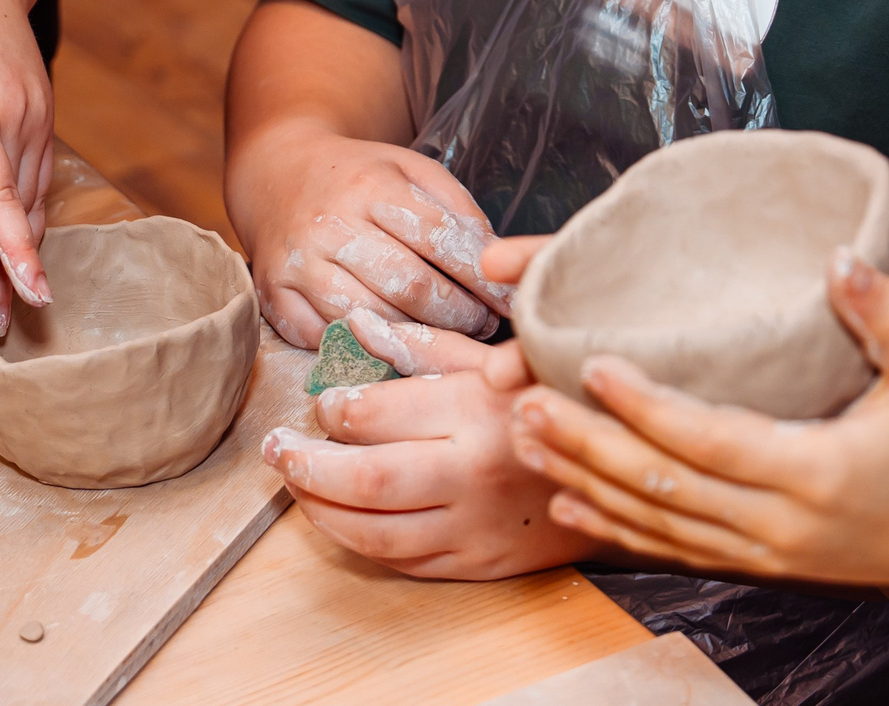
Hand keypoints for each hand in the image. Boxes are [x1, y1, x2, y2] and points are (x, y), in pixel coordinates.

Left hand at [0, 0, 54, 348]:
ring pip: (30, 206)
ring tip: (0, 314)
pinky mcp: (35, 121)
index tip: (29, 296)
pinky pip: (34, 186)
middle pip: (13, 217)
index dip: (10, 250)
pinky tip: (13, 254)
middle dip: (3, 282)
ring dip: (16, 261)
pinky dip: (23, 226)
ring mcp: (33, 124)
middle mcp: (15, 126)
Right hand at [231, 121, 512, 347]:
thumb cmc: (358, 177)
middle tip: (484, 326)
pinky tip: (393, 346)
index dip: (481, 277)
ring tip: (449, 339)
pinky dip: (365, 350)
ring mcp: (298, 265)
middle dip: (459, 315)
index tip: (509, 300)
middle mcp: (330, 225)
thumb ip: (457, 209)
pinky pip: (328, 341)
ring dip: (419, 339)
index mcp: (370, 186)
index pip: (439, 238)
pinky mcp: (274, 297)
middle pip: (410, 288)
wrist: (277, 174)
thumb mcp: (411, 169)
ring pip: (372, 321)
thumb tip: (499, 263)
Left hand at [260, 308, 594, 578]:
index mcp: (471, 409)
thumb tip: (353, 326)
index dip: (332, 410)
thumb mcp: (490, 356)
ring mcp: (473, 525)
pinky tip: (339, 518)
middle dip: (305, 466)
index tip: (320, 402)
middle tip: (275, 449)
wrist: (613, 470)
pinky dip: (360, 543)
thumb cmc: (542, 400)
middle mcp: (469, 471)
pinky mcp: (479, 563)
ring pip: (374, 533)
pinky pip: (405, 562)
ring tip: (295, 484)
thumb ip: (420, 343)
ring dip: (321, 511)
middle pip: (363, 481)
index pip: (374, 415)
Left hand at [507, 249, 888, 593]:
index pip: (712, 441)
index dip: (647, 407)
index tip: (592, 364)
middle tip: (524, 399)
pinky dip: (613, 525)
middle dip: (586, 445)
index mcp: (817, 472)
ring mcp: (766, 553)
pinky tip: (565, 499)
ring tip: (523, 437)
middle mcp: (780, 525)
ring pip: (655, 523)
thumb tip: (839, 258)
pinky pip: (672, 547)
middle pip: (662, 488)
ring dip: (583, 481)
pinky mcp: (760, 565)